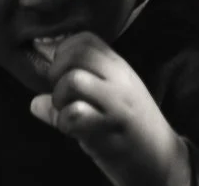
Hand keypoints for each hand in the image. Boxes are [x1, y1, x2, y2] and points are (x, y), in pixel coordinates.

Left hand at [29, 32, 187, 181]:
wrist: (162, 158)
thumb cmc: (131, 129)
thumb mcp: (109, 102)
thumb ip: (78, 95)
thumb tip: (36, 102)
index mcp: (119, 68)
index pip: (86, 39)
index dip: (64, 53)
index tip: (62, 75)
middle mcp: (120, 79)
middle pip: (77, 54)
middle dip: (56, 73)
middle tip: (61, 96)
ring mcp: (117, 103)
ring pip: (74, 80)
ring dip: (59, 99)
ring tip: (65, 113)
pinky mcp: (112, 128)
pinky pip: (75, 115)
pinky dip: (64, 123)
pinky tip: (71, 131)